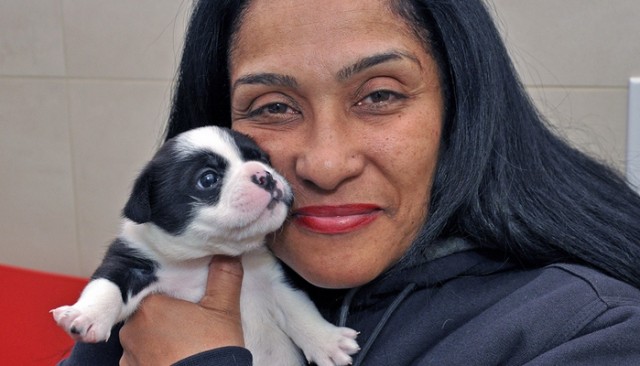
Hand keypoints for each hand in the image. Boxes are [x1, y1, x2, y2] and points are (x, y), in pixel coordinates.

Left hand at [119, 256, 244, 364]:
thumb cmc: (211, 348)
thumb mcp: (224, 309)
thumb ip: (224, 276)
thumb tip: (227, 253)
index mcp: (150, 306)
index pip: (155, 292)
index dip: (171, 297)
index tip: (187, 305)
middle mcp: (130, 330)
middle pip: (146, 316)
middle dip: (164, 320)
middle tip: (190, 326)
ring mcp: (128, 358)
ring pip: (142, 342)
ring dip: (157, 344)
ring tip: (184, 349)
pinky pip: (141, 363)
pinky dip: (155, 362)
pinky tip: (175, 362)